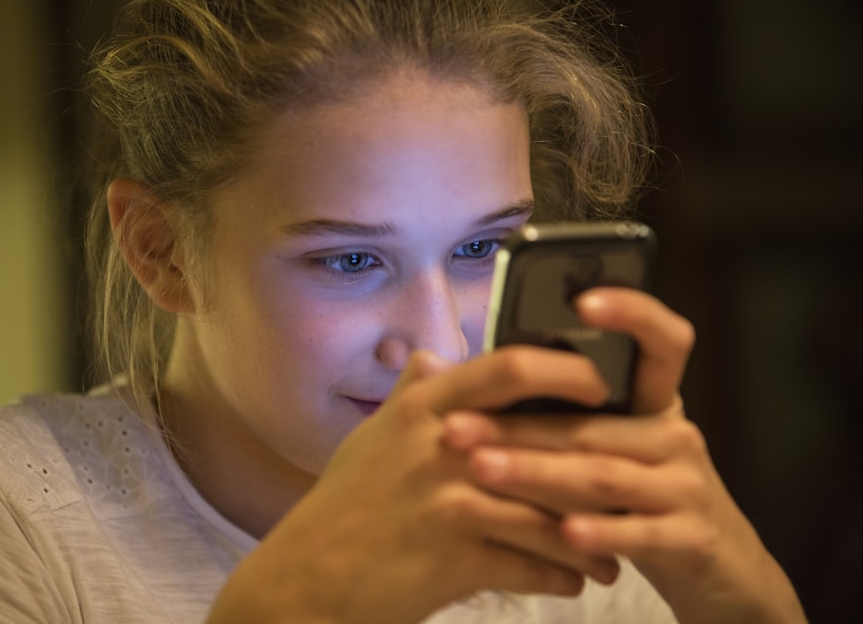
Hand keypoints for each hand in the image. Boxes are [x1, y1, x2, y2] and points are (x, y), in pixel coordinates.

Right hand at [209, 344, 624, 623]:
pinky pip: (533, 565)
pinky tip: (578, 580)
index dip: (565, 369)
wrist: (309, 578)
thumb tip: (433, 359)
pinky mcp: (458, 558)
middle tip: (630, 480)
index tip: (599, 384)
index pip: (509, 367)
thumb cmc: (344, 506)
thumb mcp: (372, 438)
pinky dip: (563, 576)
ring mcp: (451, 503)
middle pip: (548, 443)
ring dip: (590, 537)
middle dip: (598, 467)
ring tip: (611, 551)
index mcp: (424, 408)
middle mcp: (441, 447)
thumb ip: (410, 397)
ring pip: (551, 513)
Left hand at [442, 288, 807, 623]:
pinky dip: (599, 533)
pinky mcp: (692, 538)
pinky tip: (560, 534)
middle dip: (516, 425)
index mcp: (653, 404)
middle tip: (455, 426)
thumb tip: (462, 370)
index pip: (661, 342)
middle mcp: (674, 435)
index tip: (582, 300)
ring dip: (537, 473)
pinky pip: (638, 534)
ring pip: (603, 474)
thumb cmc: (641, 499)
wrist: (720, 568)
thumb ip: (557, 415)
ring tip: (483, 469)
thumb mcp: (611, 449)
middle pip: (591, 423)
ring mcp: (687, 486)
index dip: (631, 314)